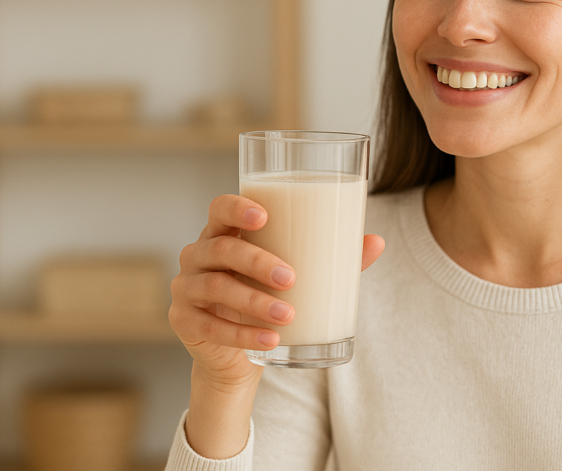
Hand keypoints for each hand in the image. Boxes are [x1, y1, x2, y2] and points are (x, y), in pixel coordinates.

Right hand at [169, 194, 385, 390]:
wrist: (239, 352)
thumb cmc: (270, 296)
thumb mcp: (298, 274)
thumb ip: (333, 256)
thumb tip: (378, 242)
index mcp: (223, 232)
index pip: (219, 207)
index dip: (237, 208)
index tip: (265, 216)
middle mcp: (198, 254)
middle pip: (223, 248)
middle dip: (258, 262)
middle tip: (292, 278)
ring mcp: (186, 287)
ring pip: (218, 288)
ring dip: (255, 303)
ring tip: (288, 316)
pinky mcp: (183, 321)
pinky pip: (211, 326)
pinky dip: (243, 334)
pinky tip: (271, 340)